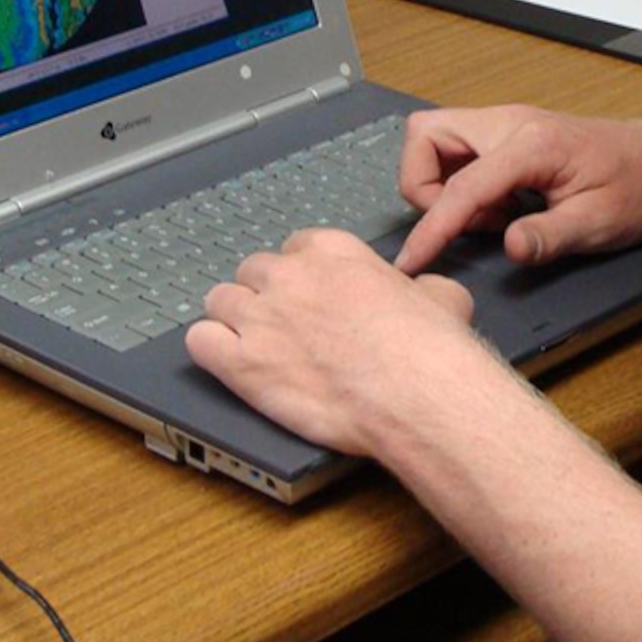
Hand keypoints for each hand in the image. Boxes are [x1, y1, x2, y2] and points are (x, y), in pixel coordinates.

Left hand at [185, 229, 482, 456]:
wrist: (417, 392)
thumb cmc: (432, 348)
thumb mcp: (441, 295)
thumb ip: (416, 287)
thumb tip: (420, 294)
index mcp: (332, 250)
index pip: (294, 249)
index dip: (299, 276)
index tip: (310, 298)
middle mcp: (289, 275)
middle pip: (252, 272)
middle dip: (264, 297)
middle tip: (285, 327)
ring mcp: (261, 317)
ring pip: (218, 300)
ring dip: (232, 320)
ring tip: (253, 347)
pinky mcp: (242, 363)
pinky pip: (199, 341)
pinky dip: (211, 350)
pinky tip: (231, 364)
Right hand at [393, 106, 641, 275]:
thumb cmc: (636, 187)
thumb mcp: (601, 223)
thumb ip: (551, 236)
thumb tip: (510, 249)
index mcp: (532, 145)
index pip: (462, 185)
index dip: (432, 228)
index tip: (410, 262)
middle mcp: (509, 123)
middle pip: (425, 135)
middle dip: (425, 186)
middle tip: (469, 223)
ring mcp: (505, 124)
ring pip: (436, 141)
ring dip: (445, 185)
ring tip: (494, 218)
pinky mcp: (506, 135)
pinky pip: (459, 152)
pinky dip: (464, 183)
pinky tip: (503, 208)